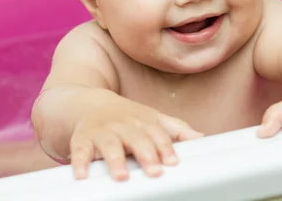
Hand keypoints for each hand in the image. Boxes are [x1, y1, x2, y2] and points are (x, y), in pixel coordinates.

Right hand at [70, 96, 202, 180]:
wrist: (89, 104)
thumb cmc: (127, 118)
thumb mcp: (152, 118)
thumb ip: (176, 129)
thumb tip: (202, 138)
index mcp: (143, 121)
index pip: (157, 134)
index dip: (165, 148)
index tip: (172, 162)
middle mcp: (123, 125)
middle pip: (136, 139)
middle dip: (146, 154)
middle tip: (154, 171)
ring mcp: (102, 132)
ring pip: (110, 145)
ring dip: (115, 160)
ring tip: (122, 176)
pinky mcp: (82, 140)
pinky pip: (80, 151)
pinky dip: (80, 162)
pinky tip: (83, 175)